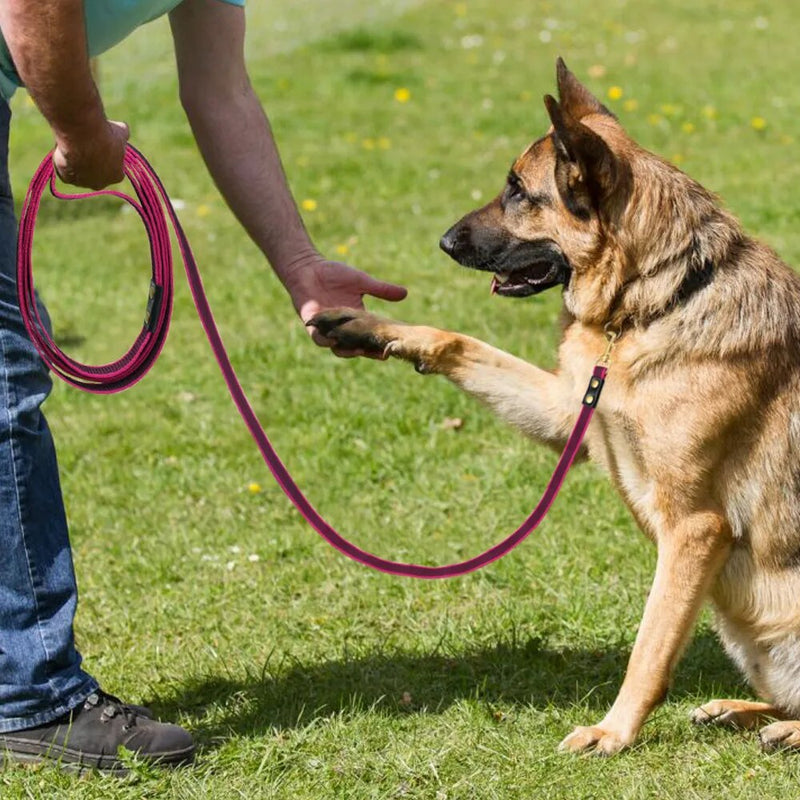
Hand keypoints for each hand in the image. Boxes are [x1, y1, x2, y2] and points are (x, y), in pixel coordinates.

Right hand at [54, 119, 129, 189]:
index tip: (101, 145)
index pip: (114, 169)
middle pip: (95, 173)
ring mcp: (83, 183)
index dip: (107, 157)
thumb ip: (123, 134)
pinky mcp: (67, 179)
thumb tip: (123, 130)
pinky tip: (64, 149)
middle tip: (86, 144)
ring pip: (79, 172)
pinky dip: (62, 161)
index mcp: (117, 176)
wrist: (83, 137)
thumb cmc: (104, 135)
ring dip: (77, 161)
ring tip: (74, 144)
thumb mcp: (120, 131)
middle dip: (92, 162)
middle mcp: (100, 184)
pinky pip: (64, 170)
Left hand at [283, 255, 406, 356]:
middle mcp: (342, 328)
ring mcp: (327, 328)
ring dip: (348, 351)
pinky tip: (334, 340)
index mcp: (356, 319)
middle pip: (357, 347)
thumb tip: (405, 293)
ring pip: (337, 348)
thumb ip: (381, 289)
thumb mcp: (362, 282)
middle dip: (368, 351)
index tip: (392, 347)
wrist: (308, 268)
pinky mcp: (312, 325)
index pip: (370, 336)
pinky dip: (326, 341)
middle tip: (380, 354)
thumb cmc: (334, 273)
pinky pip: (318, 338)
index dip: (379, 344)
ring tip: (360, 350)